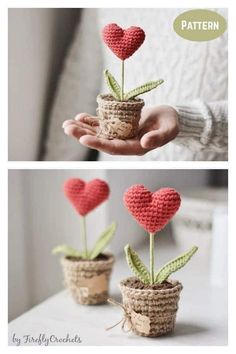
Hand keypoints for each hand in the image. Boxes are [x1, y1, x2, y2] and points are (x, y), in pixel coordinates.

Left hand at [62, 105, 178, 155]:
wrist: (169, 117)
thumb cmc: (171, 123)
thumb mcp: (169, 130)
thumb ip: (158, 138)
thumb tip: (144, 143)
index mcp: (135, 148)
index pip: (114, 148)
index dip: (99, 143)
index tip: (84, 138)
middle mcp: (125, 143)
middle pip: (101, 141)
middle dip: (84, 135)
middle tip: (68, 128)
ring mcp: (120, 134)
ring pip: (99, 133)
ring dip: (82, 129)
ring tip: (67, 124)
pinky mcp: (118, 124)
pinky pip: (102, 123)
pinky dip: (91, 120)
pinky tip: (79, 117)